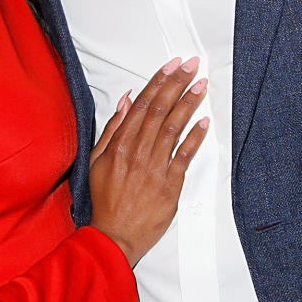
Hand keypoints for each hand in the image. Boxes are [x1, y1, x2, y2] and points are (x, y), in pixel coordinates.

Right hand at [89, 57, 208, 265]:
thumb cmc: (105, 199)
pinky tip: (204, 121)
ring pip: (173, 127)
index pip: (143, 104)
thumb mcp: (97, 160)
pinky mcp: (170, 185)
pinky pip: (185, 156)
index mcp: (119, 144)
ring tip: (201, 85)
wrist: (113, 236)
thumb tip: (127, 101)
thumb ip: (112, 128)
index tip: (172, 66)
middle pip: (160, 110)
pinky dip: (195, 137)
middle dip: (177, 83)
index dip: (158, 81)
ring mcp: (154, 168)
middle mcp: (137, 152)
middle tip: (192, 65)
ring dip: (189, 103)